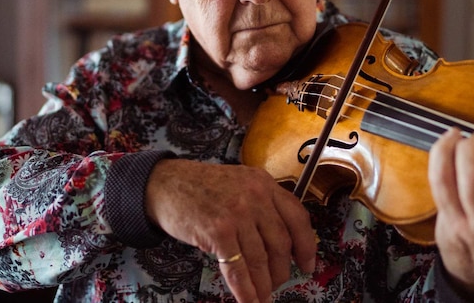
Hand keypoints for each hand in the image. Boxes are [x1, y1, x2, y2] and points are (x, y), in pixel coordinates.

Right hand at [145, 159, 316, 302]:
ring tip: (262, 297)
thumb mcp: (240, 183)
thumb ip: (262, 204)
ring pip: (261, 259)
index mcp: (265, 183)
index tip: (308, 263)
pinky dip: (245, 290)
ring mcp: (237, 213)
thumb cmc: (201, 187)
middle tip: (279, 283)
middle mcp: (255, 196)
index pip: (298, 217)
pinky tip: (248, 300)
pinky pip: (237, 268)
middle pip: (281, 243)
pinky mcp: (218, 231)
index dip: (306, 246)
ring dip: (263, 285)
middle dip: (282, 270)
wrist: (165, 184)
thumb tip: (283, 242)